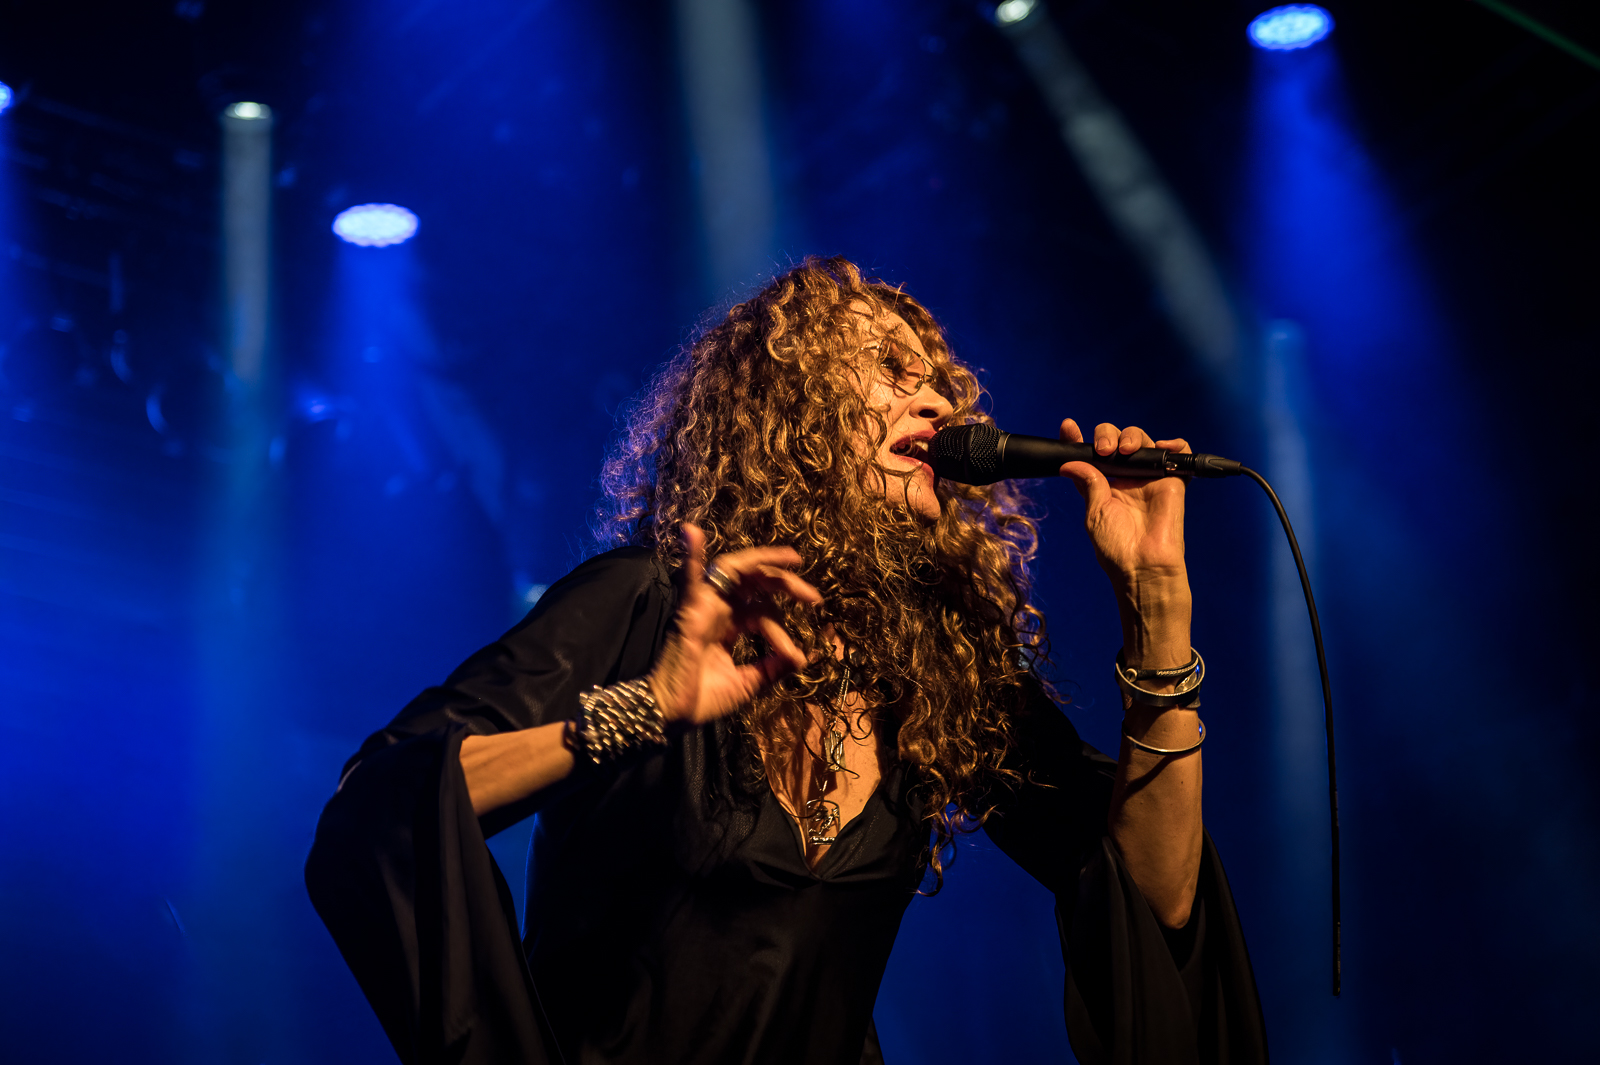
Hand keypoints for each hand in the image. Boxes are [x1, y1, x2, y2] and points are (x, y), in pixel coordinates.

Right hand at [648, 523, 822, 725]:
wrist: (673, 716)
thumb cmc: (703, 700)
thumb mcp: (749, 683)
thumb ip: (772, 667)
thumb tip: (802, 657)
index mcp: (729, 627)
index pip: (762, 611)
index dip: (782, 630)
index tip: (795, 655)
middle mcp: (717, 611)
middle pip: (754, 583)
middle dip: (785, 584)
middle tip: (813, 597)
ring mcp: (703, 608)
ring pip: (734, 571)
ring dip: (764, 562)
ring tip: (792, 559)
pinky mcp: (690, 612)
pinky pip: (690, 578)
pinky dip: (690, 554)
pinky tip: (692, 531)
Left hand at [1058, 419, 1191, 667]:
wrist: (1143, 564)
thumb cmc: (1116, 546)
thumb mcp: (1094, 512)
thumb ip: (1088, 482)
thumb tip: (1070, 461)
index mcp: (1101, 486)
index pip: (1088, 456)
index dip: (1078, 439)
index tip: (1068, 427)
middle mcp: (1124, 478)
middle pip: (1115, 440)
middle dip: (1106, 435)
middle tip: (1103, 449)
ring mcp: (1148, 477)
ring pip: (1142, 441)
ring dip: (1132, 436)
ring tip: (1126, 450)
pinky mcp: (1172, 480)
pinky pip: (1178, 453)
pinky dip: (1174, 444)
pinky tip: (1162, 445)